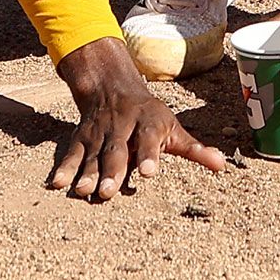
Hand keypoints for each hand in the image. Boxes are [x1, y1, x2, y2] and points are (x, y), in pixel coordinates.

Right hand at [48, 36, 226, 202]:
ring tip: (84, 192)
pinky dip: (64, 168)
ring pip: (92, 154)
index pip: (149, 138)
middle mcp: (122, 127)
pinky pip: (71, 153)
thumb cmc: (150, 116)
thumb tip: (222, 166)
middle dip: (113, 171)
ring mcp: (99, 133)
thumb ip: (195, 150)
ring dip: (87, 173)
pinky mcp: (81, 138)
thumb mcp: (173, 128)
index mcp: (147, 122)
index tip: (150, 173)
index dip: (149, 154)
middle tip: (109, 192)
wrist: (112, 86)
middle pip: (117, 150)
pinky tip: (57, 184)